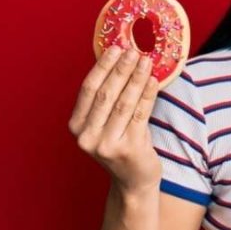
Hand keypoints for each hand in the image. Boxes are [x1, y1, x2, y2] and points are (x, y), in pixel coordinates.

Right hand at [68, 45, 162, 195]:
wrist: (133, 181)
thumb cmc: (122, 144)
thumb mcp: (106, 123)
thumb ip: (107, 98)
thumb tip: (120, 59)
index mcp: (76, 126)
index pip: (88, 89)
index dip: (102, 67)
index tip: (115, 48)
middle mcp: (87, 136)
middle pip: (106, 94)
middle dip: (121, 69)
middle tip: (134, 50)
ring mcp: (107, 145)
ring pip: (124, 103)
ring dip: (136, 78)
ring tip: (147, 61)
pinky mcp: (129, 149)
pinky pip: (140, 114)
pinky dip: (148, 95)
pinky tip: (154, 80)